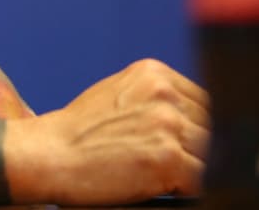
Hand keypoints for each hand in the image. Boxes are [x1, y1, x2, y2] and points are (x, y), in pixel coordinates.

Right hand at [12, 58, 209, 204]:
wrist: (48, 154)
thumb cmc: (78, 131)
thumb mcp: (116, 94)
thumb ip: (154, 98)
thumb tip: (191, 118)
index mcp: (153, 72)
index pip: (202, 102)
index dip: (194, 127)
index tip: (180, 142)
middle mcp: (164, 93)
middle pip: (210, 127)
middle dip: (194, 147)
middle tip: (162, 160)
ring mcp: (167, 124)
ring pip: (210, 154)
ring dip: (190, 167)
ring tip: (156, 171)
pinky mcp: (168, 157)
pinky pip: (201, 179)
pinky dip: (183, 186)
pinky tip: (155, 182)